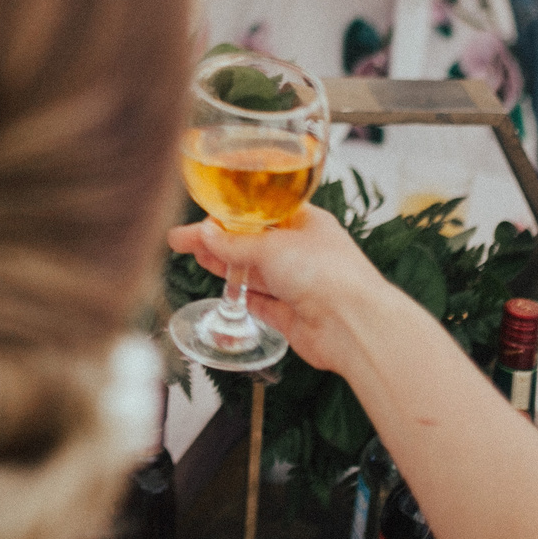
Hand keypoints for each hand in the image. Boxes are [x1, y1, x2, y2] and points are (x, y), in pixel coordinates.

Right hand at [167, 208, 403, 377]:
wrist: (353, 325)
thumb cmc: (328, 274)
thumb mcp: (272, 246)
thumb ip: (235, 243)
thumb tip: (206, 234)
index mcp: (306, 223)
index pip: (261, 213)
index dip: (230, 213)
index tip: (202, 216)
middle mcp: (303, 252)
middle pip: (252, 243)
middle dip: (219, 240)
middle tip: (184, 239)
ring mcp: (298, 284)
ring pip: (254, 272)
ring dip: (226, 265)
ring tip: (195, 256)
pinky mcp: (292, 315)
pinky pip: (260, 301)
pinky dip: (242, 295)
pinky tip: (222, 286)